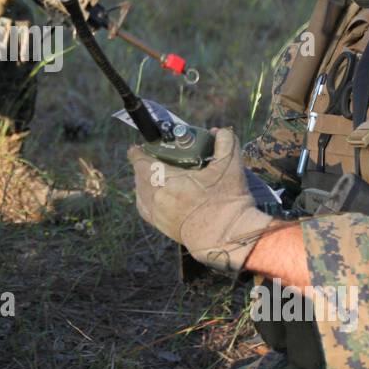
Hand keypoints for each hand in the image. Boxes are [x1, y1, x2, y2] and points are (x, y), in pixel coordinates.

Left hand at [128, 128, 275, 273]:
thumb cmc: (227, 201)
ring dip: (145, 182)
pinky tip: (157, 195)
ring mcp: (156, 214)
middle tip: (157, 159)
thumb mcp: (230, 166)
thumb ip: (225, 142)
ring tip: (157, 176)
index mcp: (166, 180)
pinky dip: (147, 199)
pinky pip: (145, 209)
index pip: (139, 161)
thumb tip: (218, 132)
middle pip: (139, 176)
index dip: (138, 152)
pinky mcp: (161, 227)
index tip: (142, 147)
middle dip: (144, 166)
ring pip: (140, 193)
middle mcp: (155, 197)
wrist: (227, 237)